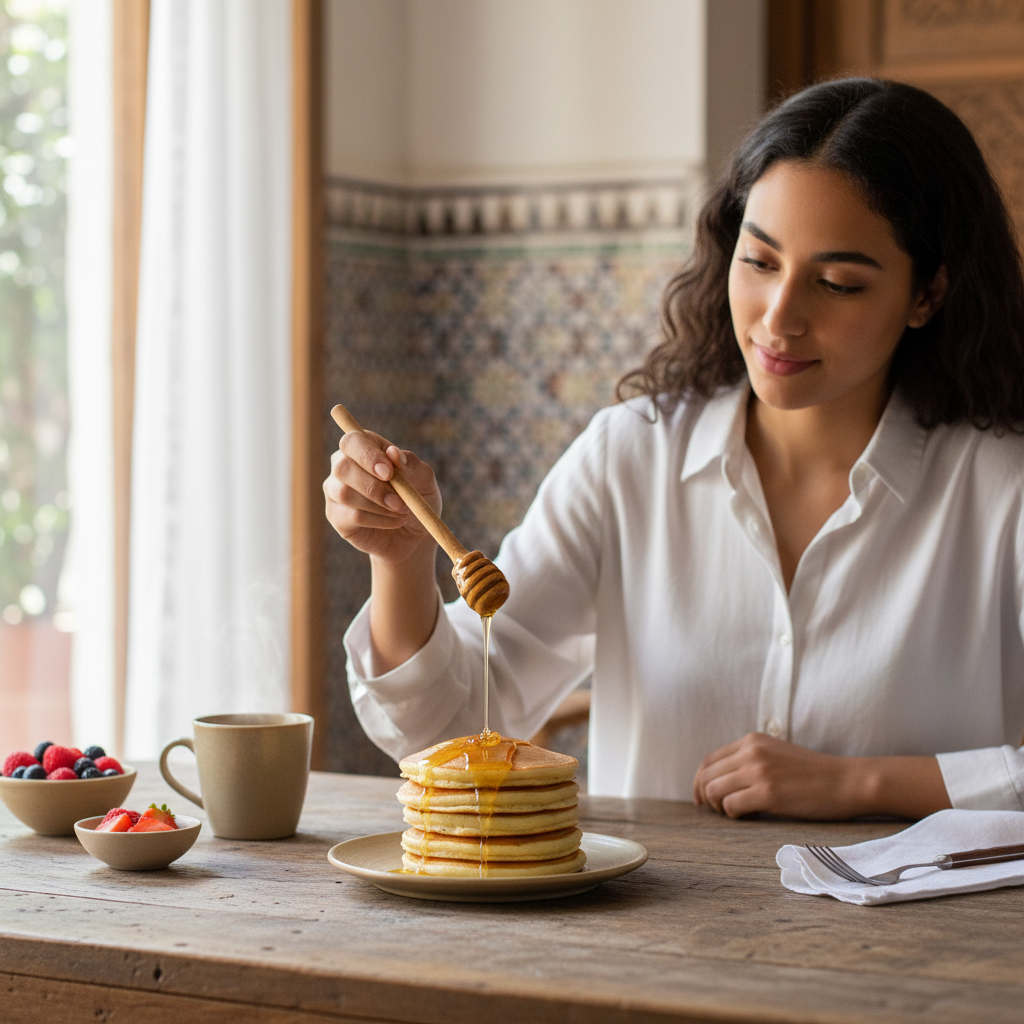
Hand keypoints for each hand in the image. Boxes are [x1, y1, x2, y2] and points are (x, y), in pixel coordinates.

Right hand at [323, 429, 441, 564]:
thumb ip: (410, 463)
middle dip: (373, 486)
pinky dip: (379, 520)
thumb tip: (393, 452)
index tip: (389, 473)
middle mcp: (343, 466)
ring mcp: (335, 492)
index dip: (367, 455)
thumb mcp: (423, 478)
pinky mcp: (337, 516)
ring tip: (403, 511)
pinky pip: (352, 516)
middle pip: (342, 467)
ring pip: (344, 494)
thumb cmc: (417, 497)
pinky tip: (395, 522)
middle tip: (400, 501)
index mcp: (364, 447)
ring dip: (379, 505)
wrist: (415, 532)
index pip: (352, 441)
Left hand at [693, 733, 863, 819]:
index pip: (709, 759)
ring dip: (720, 806)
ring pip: (714, 790)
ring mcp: (759, 771)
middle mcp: (751, 752)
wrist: (846, 781)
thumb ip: (750, 760)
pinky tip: (750, 815)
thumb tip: (720, 781)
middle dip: (706, 796)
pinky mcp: (768, 793)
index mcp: (752, 740)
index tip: (702, 797)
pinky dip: (734, 814)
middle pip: (707, 775)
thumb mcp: (776, 754)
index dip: (700, 780)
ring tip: (737, 812)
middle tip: (718, 810)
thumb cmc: (813, 774)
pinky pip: (731, 805)